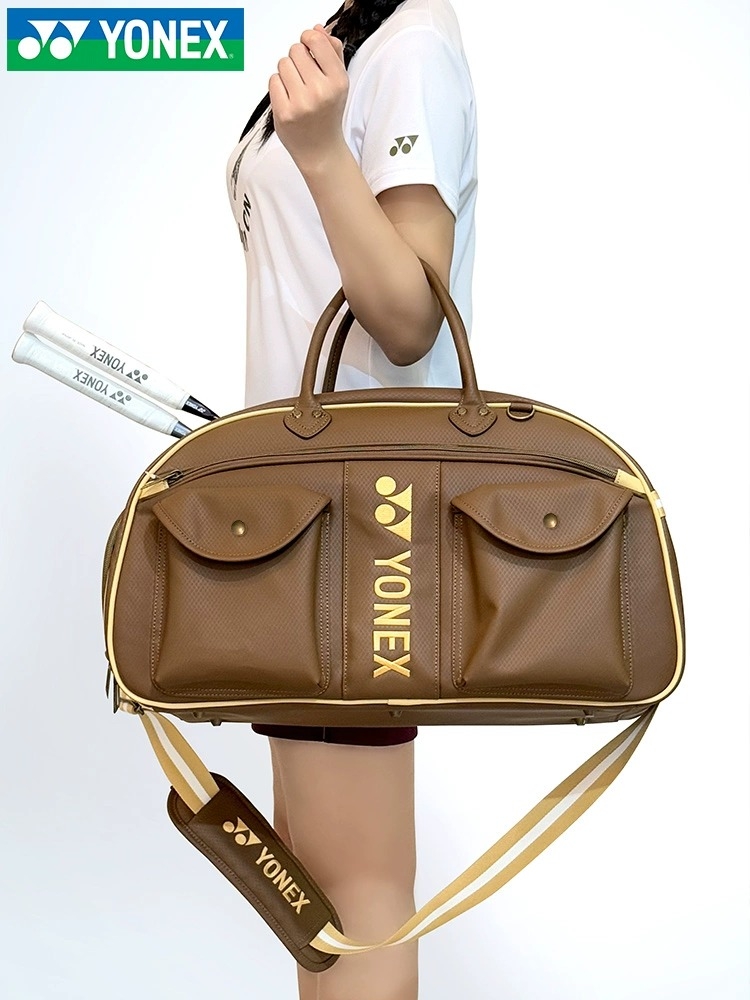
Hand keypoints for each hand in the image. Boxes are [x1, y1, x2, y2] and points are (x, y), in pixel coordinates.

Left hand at [269, 25, 348, 172]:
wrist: (321, 150)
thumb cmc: (328, 114)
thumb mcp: (339, 83)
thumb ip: (331, 52)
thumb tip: (318, 29)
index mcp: (338, 81)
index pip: (315, 41)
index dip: (308, 39)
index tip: (308, 48)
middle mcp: (321, 91)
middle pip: (295, 50)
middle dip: (297, 59)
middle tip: (304, 78)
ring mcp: (301, 103)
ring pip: (282, 64)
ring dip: (286, 73)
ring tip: (296, 89)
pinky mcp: (284, 113)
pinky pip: (273, 81)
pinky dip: (278, 87)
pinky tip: (288, 99)